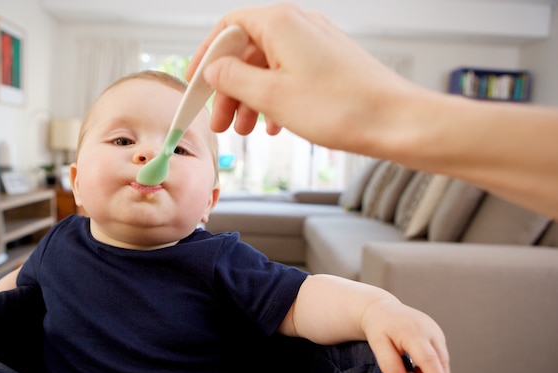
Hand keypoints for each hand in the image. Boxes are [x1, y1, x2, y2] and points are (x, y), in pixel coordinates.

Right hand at [186, 3, 423, 152]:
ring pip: (269, 67)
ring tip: (245, 131)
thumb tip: (214, 69)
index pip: (228, 28)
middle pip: (248, 50)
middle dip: (229, 88)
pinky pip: (290, 76)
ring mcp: (317, 44)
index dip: (206, 56)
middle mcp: (299, 25)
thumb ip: (233, 79)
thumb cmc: (340, 108)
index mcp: (281, 23)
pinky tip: (273, 126)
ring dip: (251, 98)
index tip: (195, 84)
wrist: (396, 122)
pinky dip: (275, 99)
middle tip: (221, 122)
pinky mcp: (330, 63)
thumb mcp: (272, 96)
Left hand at [361, 298, 450, 372]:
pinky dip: (436, 366)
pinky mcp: (437, 334)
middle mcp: (429, 329)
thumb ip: (389, 364)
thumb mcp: (378, 345)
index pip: (428, 359)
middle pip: (441, 361)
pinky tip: (421, 371)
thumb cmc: (379, 326)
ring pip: (443, 359)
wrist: (382, 309)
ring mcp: (435, 330)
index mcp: (412, 332)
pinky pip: (441, 354)